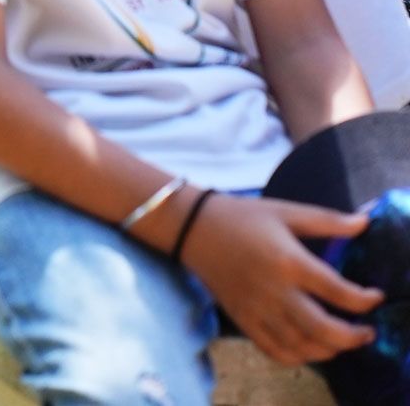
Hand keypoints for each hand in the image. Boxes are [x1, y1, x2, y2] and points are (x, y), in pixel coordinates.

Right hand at [181, 193, 380, 365]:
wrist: (195, 228)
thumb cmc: (243, 216)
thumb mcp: (286, 211)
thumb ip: (327, 220)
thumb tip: (364, 223)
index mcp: (289, 260)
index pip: (336, 290)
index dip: (363, 300)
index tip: (376, 298)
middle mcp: (276, 291)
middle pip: (323, 329)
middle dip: (352, 337)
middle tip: (366, 332)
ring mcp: (258, 310)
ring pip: (302, 347)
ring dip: (329, 350)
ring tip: (343, 341)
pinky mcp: (244, 321)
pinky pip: (276, 352)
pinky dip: (299, 358)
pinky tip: (310, 348)